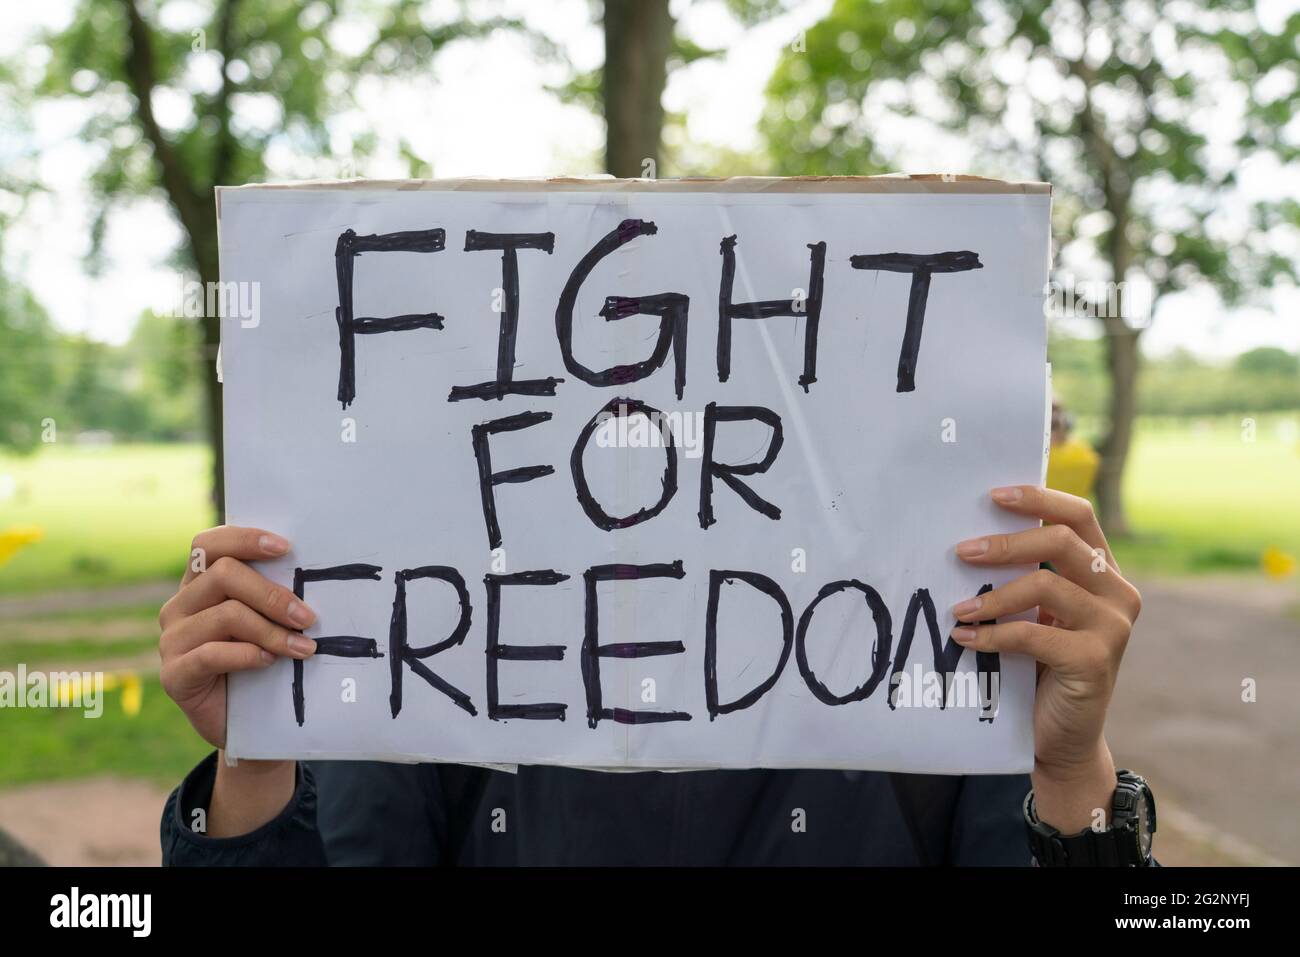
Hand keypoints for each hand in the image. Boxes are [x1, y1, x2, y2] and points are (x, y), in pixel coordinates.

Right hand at [159, 526, 317, 748]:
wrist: (247, 722)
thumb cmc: (263, 662)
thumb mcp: (268, 621)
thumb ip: (273, 595)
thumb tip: (311, 573)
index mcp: (200, 584)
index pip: (209, 544)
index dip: (245, 539)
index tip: (286, 548)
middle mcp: (179, 606)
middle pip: (222, 575)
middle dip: (272, 594)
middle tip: (308, 618)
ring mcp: (172, 640)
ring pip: (225, 615)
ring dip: (271, 630)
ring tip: (303, 648)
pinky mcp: (174, 674)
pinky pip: (210, 654)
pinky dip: (247, 655)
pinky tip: (269, 662)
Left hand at [952, 486, 1141, 831]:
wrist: (1059, 737)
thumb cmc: (1038, 668)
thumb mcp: (1034, 614)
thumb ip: (1022, 577)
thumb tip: (969, 540)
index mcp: (1103, 572)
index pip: (1078, 515)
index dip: (1038, 498)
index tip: (992, 494)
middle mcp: (1118, 592)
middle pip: (1060, 540)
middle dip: (1004, 543)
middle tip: (960, 552)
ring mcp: (1112, 626)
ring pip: (1044, 584)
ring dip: (992, 595)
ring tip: (959, 608)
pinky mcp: (1095, 659)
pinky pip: (1033, 633)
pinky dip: (993, 634)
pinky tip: (967, 638)